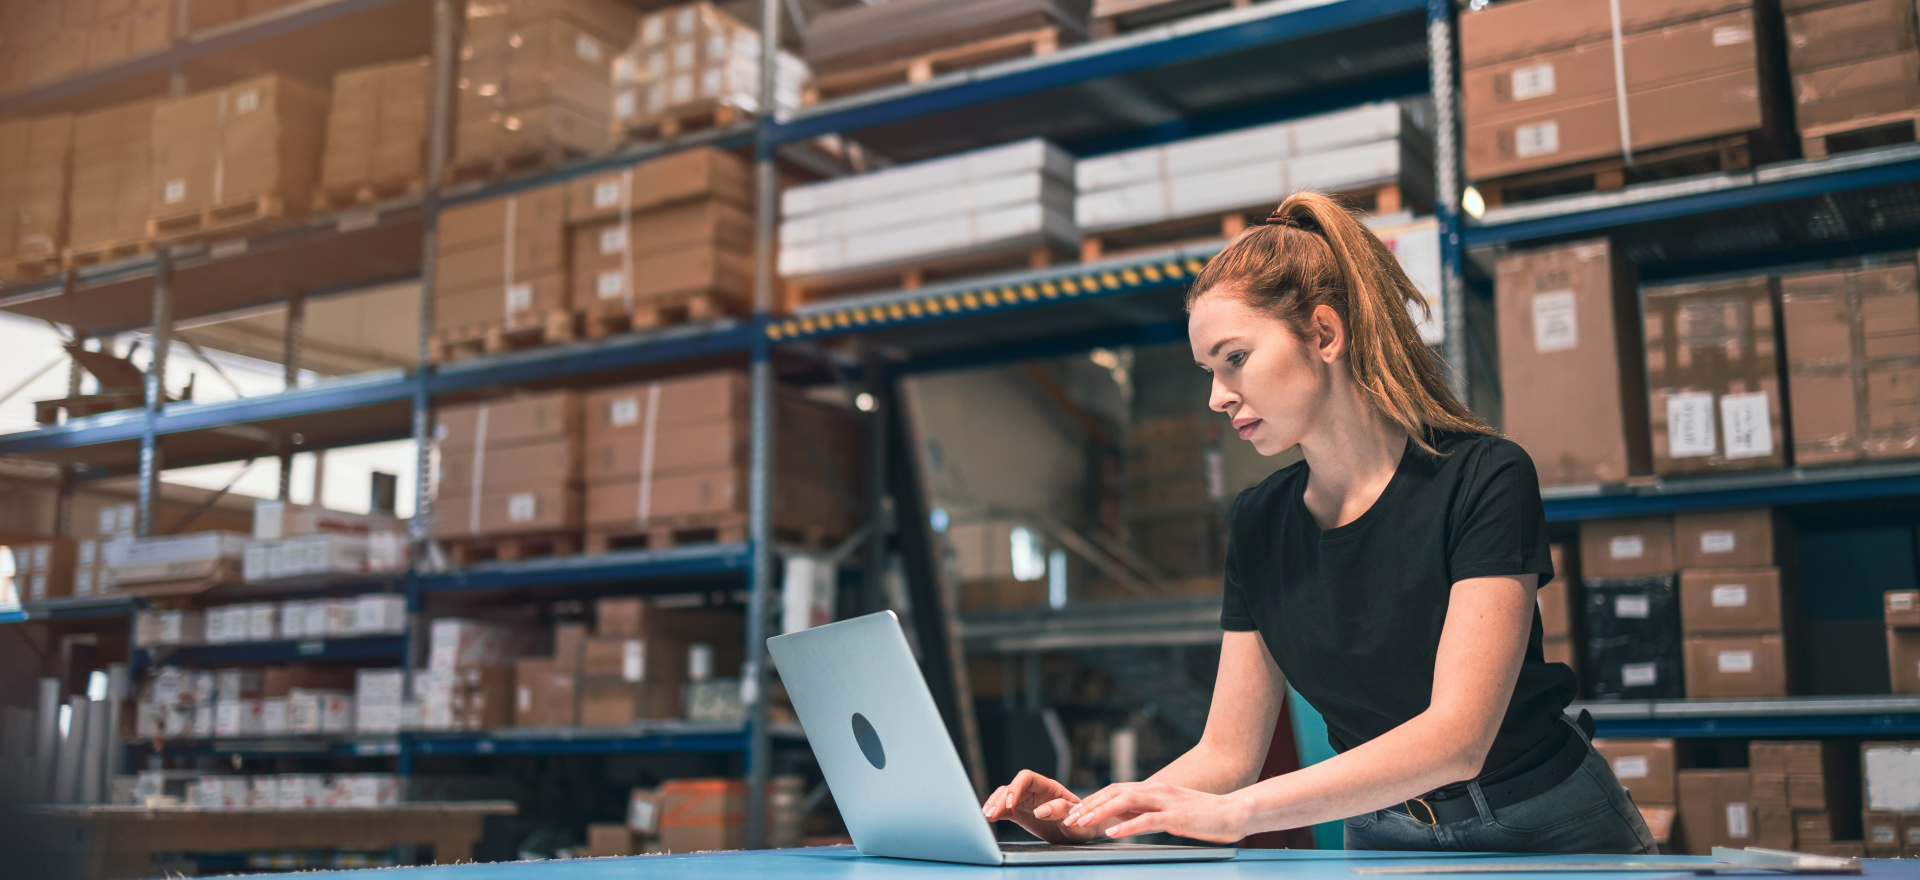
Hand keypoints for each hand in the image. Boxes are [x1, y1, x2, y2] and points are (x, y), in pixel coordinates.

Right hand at [982, 769, 1100, 843]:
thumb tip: (1040, 810)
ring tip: (986, 816)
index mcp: (1050, 787)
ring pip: (1005, 796)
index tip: (1011, 803)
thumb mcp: (1077, 819)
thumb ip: (1061, 811)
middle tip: (991, 814)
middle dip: (1000, 799)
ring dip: (995, 804)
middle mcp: (1036, 791)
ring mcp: (1027, 801)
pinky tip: (988, 817)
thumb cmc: (1083, 823)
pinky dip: (996, 811)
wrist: (1083, 832)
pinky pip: (1005, 808)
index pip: (1027, 777)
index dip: (1016, 787)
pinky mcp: (1021, 813)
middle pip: (1012, 787)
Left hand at [1062, 781, 1251, 843]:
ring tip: (1083, 823)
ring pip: (1126, 802)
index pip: (1115, 790)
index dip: (1092, 800)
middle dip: (1089, 805)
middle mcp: (1156, 790)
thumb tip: (1120, 820)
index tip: (1073, 812)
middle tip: (1068, 818)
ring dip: (1101, 812)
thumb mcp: (1168, 812)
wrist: (1233, 812)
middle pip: (1114, 792)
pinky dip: (1127, 827)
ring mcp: (1166, 802)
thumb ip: (1145, 812)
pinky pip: (1147, 820)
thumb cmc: (1201, 815)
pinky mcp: (1177, 817)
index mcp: (1153, 789)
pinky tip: (1113, 834)